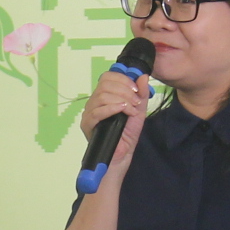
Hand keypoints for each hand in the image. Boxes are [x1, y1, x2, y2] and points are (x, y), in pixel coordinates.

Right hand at [79, 65, 152, 179]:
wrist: (122, 154)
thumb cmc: (128, 133)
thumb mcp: (139, 109)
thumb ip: (141, 93)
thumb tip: (143, 76)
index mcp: (104, 96)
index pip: (107, 77)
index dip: (123, 79)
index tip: (136, 89)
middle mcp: (94, 102)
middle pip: (105, 84)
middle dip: (125, 90)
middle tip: (136, 102)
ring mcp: (89, 112)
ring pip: (102, 96)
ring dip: (121, 100)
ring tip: (132, 110)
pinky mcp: (87, 124)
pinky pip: (97, 111)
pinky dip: (113, 108)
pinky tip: (123, 111)